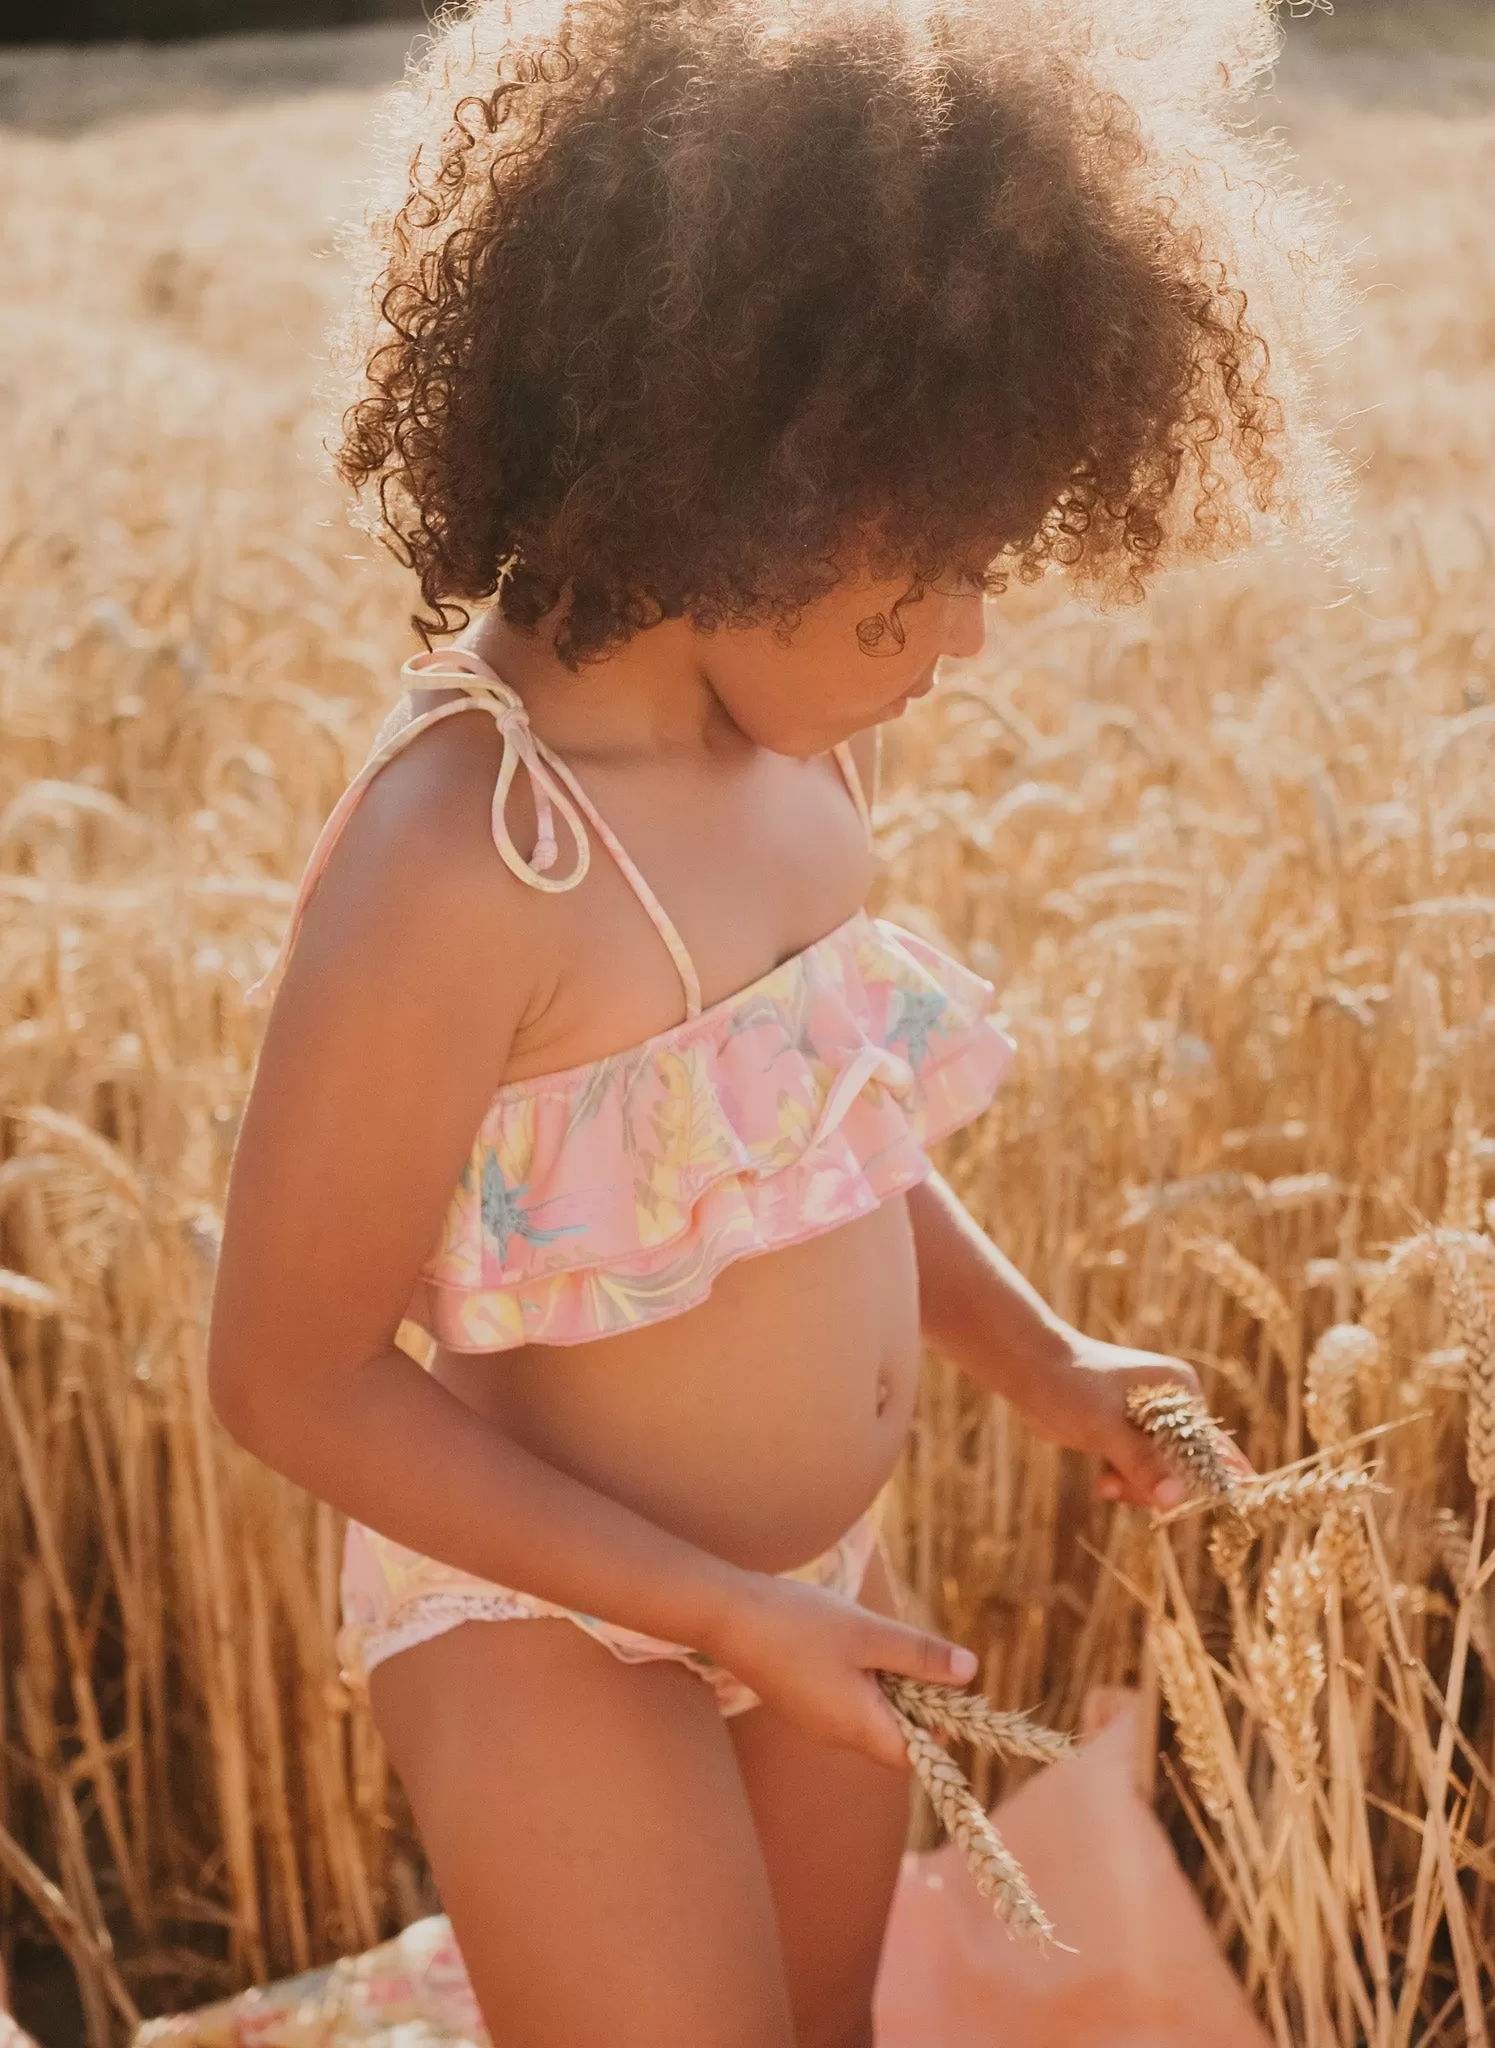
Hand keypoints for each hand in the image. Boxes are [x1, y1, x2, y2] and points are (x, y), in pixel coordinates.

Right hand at [707, 1570, 976, 1772]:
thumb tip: (970, 1671)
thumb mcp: (870, 1634)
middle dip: (915, 1701)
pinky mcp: (801, 1701)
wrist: (727, 1616)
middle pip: (893, 1737)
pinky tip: (851, 1640)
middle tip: (915, 1654)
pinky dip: (862, 1679)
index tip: (945, 1688)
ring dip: (887, 1686)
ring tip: (880, 1641)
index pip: (915, 1756)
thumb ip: (920, 1656)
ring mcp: (815, 1720)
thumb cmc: (800, 1624)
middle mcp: (836, 1735)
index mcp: (857, 1727)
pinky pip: (846, 1702)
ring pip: (870, 1715)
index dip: (938, 1730)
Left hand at [1008, 1333, 1254, 1509]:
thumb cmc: (1070, 1386)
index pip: (1211, 1444)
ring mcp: (1150, 1422)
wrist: (1028, 1370)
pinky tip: (1103, 1484)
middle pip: (1187, 1466)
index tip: (1213, 1510)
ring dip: (1136, 1487)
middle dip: (1159, 1485)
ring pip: (1161, 1474)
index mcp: (1181, 1391)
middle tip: (1125, 1488)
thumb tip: (1175, 1499)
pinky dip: (1124, 1483)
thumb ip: (1141, 1463)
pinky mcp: (1128, 1436)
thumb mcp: (1106, 1427)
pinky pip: (1140, 1473)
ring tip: (1108, 1485)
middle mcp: (1172, 1405)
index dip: (1211, 1479)